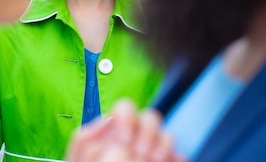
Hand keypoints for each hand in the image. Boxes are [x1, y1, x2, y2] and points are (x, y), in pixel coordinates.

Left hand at [67, 100, 184, 161]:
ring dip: (161, 147)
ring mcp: (153, 153)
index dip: (127, 118)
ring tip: (151, 161)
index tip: (124, 138)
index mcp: (111, 134)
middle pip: (151, 118)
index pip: (126, 109)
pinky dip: (174, 160)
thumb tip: (106, 121)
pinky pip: (179, 157)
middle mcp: (134, 140)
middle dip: (148, 133)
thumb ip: (85, 142)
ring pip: (167, 136)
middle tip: (140, 153)